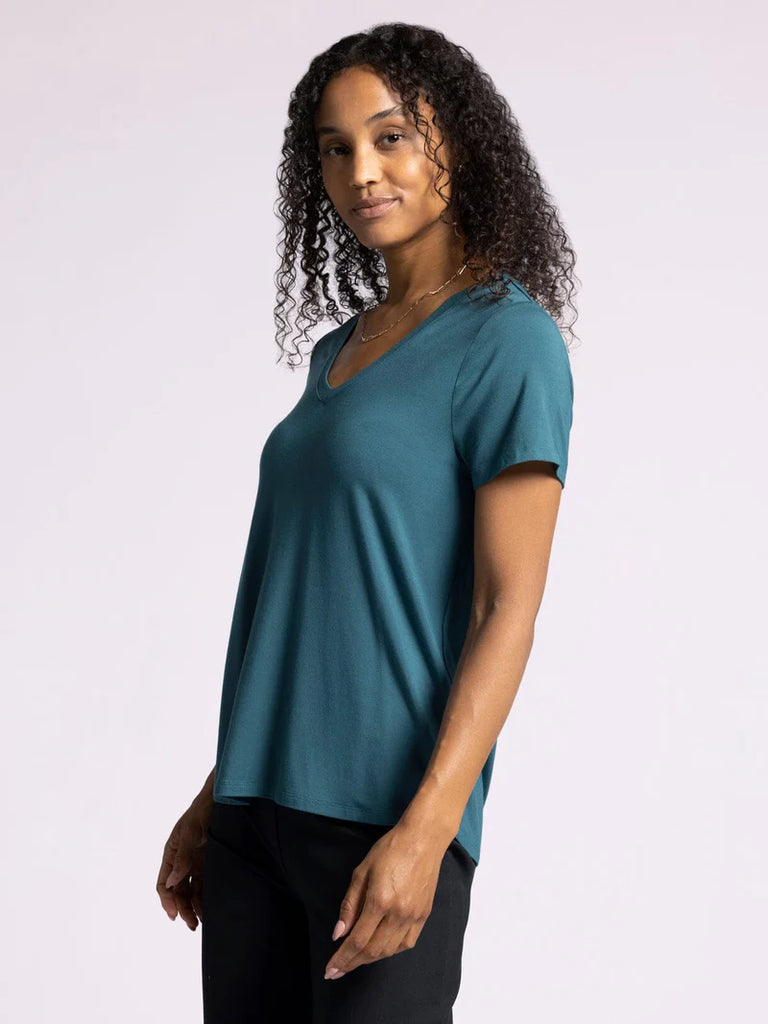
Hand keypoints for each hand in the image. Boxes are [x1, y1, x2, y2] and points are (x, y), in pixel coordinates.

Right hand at [156, 794, 211, 929]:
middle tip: (192, 925)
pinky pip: (205, 883)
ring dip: (194, 906)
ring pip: (191, 890)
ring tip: (201, 921)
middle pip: (178, 891)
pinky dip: (205, 897)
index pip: (164, 883)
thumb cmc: (202, 810)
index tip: (175, 915)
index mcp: (171, 852)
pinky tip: (209, 907)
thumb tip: (173, 882)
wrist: (224, 797)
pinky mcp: (210, 861)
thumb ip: (183, 857)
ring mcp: (196, 861)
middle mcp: (182, 860)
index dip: (168, 900)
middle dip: (182, 908)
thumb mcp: (191, 832)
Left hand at [323, 822, 449, 979]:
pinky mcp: (424, 915)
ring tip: (355, 960)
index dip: (342, 959)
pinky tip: (379, 949)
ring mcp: (414, 916)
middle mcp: (398, 914)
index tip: (330, 970)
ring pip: (389, 950)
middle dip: (352, 963)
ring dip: (370, 959)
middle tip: (337, 971)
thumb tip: (338, 934)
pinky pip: (406, 943)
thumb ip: (349, 905)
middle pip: (372, 950)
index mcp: (380, 901)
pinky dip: (390, 951)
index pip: (357, 940)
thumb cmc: (390, 849)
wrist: (423, 839)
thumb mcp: (362, 872)